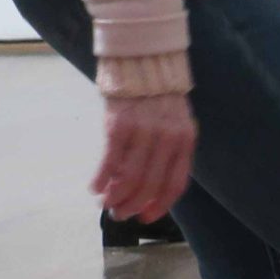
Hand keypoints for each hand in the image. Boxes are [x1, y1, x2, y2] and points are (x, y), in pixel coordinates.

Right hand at [95, 91, 196, 223]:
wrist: (141, 61)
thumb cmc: (156, 97)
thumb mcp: (174, 124)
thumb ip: (166, 153)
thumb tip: (147, 191)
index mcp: (185, 140)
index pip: (176, 184)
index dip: (159, 206)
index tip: (145, 218)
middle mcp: (167, 137)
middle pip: (151, 185)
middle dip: (133, 206)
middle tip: (119, 214)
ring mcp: (144, 130)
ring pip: (130, 178)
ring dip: (116, 197)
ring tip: (106, 204)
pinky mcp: (120, 123)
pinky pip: (110, 161)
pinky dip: (101, 179)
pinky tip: (95, 188)